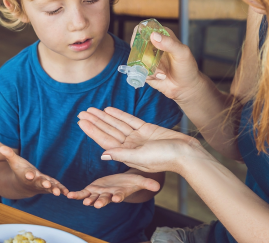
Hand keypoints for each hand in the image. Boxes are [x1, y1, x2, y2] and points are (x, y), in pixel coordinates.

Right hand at [0, 146, 68, 196]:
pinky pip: (56, 187)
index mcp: (26, 175)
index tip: (30, 175)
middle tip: (47, 185)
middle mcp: (34, 182)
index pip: (26, 175)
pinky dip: (61, 189)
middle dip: (43, 184)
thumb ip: (9, 155)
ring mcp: (42, 185)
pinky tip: (67, 192)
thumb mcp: (14, 162)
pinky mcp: (50, 185)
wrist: (22, 185)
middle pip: (39, 183)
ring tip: (58, 193)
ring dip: (54, 189)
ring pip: (49, 188)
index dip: (28, 174)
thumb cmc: (19, 171)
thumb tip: (1, 147)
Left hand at [67, 173, 159, 207]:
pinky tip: (69, 195)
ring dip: (89, 200)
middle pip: (105, 199)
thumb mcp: (140, 180)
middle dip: (102, 202)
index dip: (118, 197)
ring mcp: (100, 193)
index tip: (117, 198)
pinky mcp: (92, 189)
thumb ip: (147, 183)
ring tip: (84, 202)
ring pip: (93, 198)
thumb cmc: (131, 182)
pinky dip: (76, 195)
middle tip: (99, 205)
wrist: (122, 182)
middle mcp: (109, 195)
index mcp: (120, 193)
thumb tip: (157, 186)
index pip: (120, 195)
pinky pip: (83, 193)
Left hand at [78, 107, 201, 173]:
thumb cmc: (166, 158)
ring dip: (104, 116)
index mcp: (127, 154)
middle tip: (82, 112)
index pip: (105, 140)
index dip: (93, 131)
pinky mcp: (147, 129)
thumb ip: (122, 155)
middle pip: (108, 130)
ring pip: (117, 124)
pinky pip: (129, 120)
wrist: (187, 153)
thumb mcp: (141, 158)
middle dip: (95, 121)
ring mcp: (138, 137)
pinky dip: (119, 114)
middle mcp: (130, 145)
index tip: (81, 122)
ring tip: (92, 109)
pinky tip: (108, 109)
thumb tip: (102, 155)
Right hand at [130, 25, 202, 102]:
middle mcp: (152, 46)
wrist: (185, 87)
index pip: (145, 29)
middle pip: (136, 44)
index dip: (140, 33)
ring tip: (162, 73)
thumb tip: (153, 35)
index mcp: (162, 36)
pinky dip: (149, 76)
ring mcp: (147, 59)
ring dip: (148, 68)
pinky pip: (138, 71)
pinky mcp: (144, 70)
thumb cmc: (187, 68)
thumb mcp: (182, 53)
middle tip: (152, 62)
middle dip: (142, 54)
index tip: (142, 43)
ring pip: (136, 59)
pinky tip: (160, 77)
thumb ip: (169, 43)